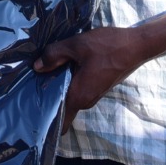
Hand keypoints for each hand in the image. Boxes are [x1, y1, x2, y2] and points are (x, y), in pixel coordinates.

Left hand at [33, 26, 150, 131]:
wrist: (136, 45)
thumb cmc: (108, 47)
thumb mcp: (77, 45)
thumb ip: (55, 54)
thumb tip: (37, 67)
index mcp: (79, 96)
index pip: (59, 119)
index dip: (45, 116)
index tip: (30, 107)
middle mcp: (85, 101)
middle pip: (61, 107)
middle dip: (48, 97)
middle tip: (31, 83)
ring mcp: (93, 95)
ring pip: (69, 96)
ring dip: (59, 87)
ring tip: (43, 72)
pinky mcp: (97, 86)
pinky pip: (77, 89)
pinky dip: (68, 81)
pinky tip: (61, 66)